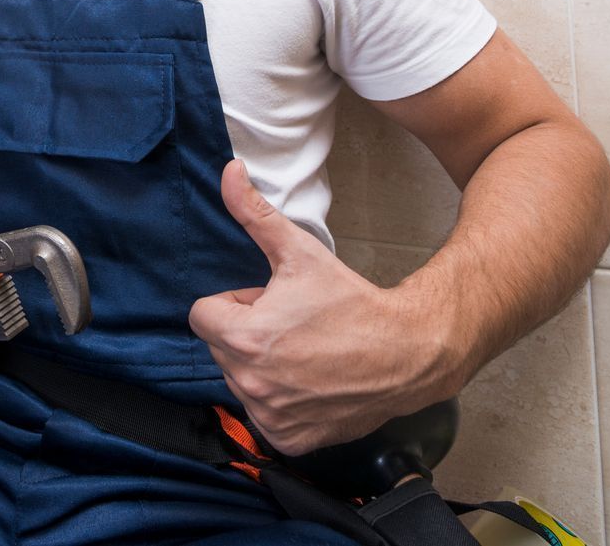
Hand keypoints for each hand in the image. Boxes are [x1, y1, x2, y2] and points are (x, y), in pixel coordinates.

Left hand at [188, 160, 460, 455]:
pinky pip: (264, 416)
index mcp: (243, 336)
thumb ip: (255, 213)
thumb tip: (228, 171)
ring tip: (303, 353)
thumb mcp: (300, 252)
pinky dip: (280, 402)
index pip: (202, 314)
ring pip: (240, 381)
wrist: (407, 353)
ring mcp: (269, 414)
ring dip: (261, 367)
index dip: (233, 303)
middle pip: (220, 348)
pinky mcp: (289, 438)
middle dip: (246, 333)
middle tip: (289, 325)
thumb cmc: (352, 302)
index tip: (265, 302)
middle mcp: (250, 381)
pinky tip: (310, 384)